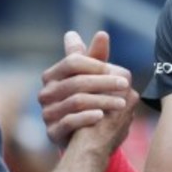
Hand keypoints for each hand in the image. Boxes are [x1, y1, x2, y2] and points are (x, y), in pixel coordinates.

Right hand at [39, 30, 134, 148]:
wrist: (83, 138)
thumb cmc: (88, 100)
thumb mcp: (92, 78)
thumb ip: (96, 58)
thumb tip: (102, 34)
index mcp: (52, 75)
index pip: (72, 62)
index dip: (95, 65)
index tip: (114, 70)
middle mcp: (45, 93)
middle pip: (76, 82)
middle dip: (104, 82)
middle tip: (126, 85)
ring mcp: (47, 113)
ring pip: (76, 102)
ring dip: (102, 100)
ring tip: (122, 103)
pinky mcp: (52, 132)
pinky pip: (69, 122)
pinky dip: (86, 118)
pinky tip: (102, 116)